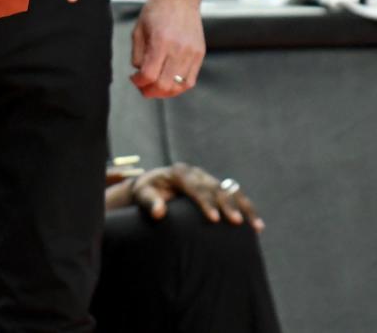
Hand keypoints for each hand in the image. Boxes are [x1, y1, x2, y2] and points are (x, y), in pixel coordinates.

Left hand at [130, 0, 203, 96]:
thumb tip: (140, 73)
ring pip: (179, 86)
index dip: (139, 82)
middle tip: (142, 88)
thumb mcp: (138, 31)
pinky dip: (178, 87)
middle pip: (164, 84)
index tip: (134, 79)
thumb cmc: (156, 11)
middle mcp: (179, 49)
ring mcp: (192, 53)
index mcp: (161, 42)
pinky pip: (191, 80)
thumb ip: (138, 55)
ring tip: (155, 87)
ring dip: (164, 92)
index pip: (149, 74)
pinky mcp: (200, 54)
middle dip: (150, 91)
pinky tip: (168, 82)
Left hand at [130, 163, 264, 231]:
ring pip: (231, 191)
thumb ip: (149, 202)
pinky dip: (246, 209)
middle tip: (235, 222)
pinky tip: (257, 226)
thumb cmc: (146, 192)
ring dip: (244, 207)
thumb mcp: (142, 194)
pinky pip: (235, 197)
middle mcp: (197, 173)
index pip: (195, 187)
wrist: (152, 186)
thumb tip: (159, 213)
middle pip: (216, 188)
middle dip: (227, 204)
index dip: (205, 202)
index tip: (214, 219)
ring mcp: (208, 179)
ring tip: (256, 226)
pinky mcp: (216, 187)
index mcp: (179, 172)